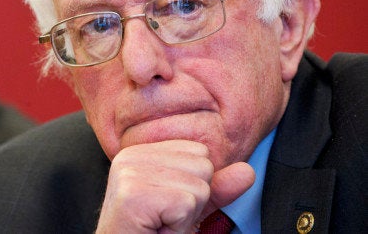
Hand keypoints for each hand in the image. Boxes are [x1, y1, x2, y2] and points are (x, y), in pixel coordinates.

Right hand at [95, 140, 254, 233]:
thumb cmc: (150, 233)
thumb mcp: (188, 208)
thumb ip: (215, 188)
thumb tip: (247, 171)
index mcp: (141, 152)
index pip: (199, 152)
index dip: (193, 187)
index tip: (166, 206)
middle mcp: (131, 156)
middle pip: (203, 166)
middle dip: (192, 201)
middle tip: (163, 218)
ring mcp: (130, 173)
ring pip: (199, 187)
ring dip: (185, 217)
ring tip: (159, 224)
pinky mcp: (134, 194)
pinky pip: (186, 204)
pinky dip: (178, 227)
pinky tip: (156, 230)